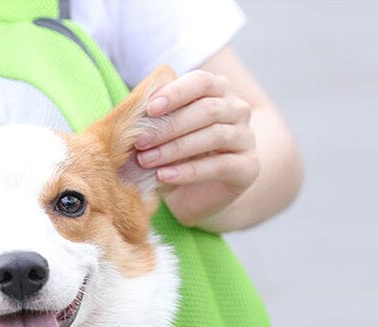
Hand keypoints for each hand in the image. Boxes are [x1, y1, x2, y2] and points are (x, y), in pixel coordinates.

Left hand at [135, 70, 260, 228]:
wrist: (198, 194)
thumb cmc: (177, 156)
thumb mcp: (165, 135)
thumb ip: (156, 119)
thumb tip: (129, 112)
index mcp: (218, 91)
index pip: (202, 82)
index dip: (176, 92)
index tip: (149, 108)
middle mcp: (237, 110)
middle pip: (208, 109)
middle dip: (170, 126)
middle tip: (140, 141)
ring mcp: (246, 138)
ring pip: (215, 135)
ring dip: (176, 148)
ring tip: (147, 160)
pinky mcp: (248, 168)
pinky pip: (220, 166)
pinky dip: (188, 171)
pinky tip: (164, 176)